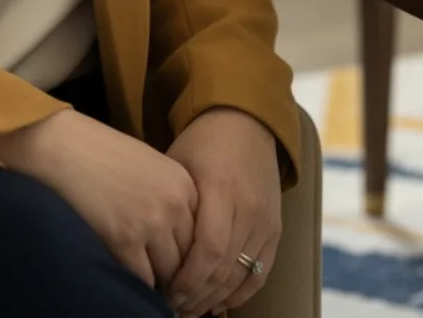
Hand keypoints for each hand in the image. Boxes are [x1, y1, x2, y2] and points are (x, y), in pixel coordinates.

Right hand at [0, 109, 198, 292]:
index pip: (203, 236)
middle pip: (188, 258)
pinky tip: (128, 276)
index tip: (182, 267)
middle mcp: (174, 205)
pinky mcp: (124, 241)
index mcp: (185, 184)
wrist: (61, 145)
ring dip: (159, 281)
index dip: (191, 255)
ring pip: (168, 273)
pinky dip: (137, 283)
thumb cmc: (101, 153)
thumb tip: (179, 242)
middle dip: (177, 272)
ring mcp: (150, 224)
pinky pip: (142, 278)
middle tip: (167, 283)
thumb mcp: (150, 167)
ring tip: (150, 284)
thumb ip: (172, 199)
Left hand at [163, 108, 281, 316]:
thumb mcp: (177, 164)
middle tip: (172, 309)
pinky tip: (217, 304)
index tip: (165, 293)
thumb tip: (147, 249)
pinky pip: (261, 273)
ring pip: (243, 277)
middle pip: (225, 269)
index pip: (208, 250)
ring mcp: (266, 221)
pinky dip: (240, 294)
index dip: (188, 279)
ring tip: (190, 310)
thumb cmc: (200, 144)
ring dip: (216, 300)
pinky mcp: (275, 230)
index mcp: (220, 188)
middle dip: (198, 296)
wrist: (245, 123)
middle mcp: (248, 208)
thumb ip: (170, 206)